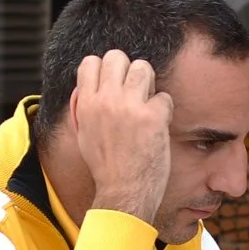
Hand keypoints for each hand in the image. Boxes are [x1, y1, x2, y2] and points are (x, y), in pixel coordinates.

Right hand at [71, 50, 174, 221]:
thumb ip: (84, 108)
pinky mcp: (153, 117)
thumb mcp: (84, 135)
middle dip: (128, 70)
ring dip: (149, 83)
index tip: (114, 85)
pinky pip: (164, 97)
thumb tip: (86, 88)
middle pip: (117, 57)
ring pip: (143, 68)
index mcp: (86, 104)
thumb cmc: (106, 168)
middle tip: (134, 92)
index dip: (105, 69)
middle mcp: (105, 100)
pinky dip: (164, 110)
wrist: (123, 193)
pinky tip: (158, 126)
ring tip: (147, 105)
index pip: (90, 62)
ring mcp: (130, 107)